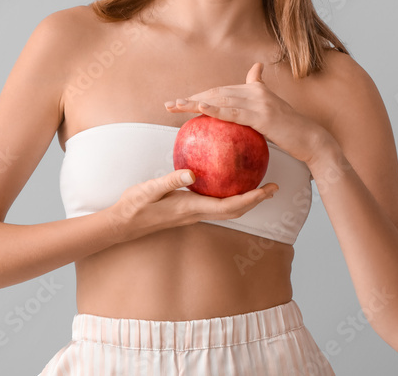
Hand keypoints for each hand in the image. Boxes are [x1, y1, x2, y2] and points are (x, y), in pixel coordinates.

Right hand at [105, 168, 278, 243]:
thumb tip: (193, 173)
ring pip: (228, 210)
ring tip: (260, 185)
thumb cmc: (134, 206)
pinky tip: (229, 182)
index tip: (269, 189)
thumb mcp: (150, 189)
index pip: (230, 206)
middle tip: (274, 187)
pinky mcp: (188, 210)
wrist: (122, 224)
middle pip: (235, 211)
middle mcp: (197, 213)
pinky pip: (216, 204)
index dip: (252, 199)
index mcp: (192, 208)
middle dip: (256, 200)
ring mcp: (193, 213)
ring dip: (246, 200)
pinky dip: (230, 196)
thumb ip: (171, 180)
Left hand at [163, 62, 336, 166]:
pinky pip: (233, 112)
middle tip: (170, 104)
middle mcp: (256, 91)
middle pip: (216, 92)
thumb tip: (253, 83)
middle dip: (191, 98)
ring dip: (195, 103)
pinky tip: (200, 109)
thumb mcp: (272, 114)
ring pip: (220, 99)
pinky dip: (215, 109)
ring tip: (176, 106)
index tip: (181, 102)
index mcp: (256, 89)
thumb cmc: (290, 132)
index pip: (221, 91)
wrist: (311, 140)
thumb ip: (258, 100)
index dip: (200, 95)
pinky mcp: (262, 115)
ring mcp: (259, 102)